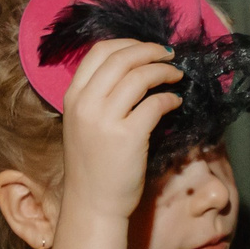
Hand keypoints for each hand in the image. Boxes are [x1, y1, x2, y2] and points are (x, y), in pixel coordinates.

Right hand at [57, 38, 182, 222]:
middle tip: (169, 55)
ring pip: (140, 76)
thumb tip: (133, 70)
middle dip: (150, 51)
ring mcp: (105, 120)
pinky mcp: (128, 136)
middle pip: (122, 58)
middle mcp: (85, 104)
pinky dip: (170, 99)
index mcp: (72, 97)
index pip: (98, 51)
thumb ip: (99, 96)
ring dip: (164, 70)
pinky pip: (155, 104)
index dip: (128, 43)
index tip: (147, 48)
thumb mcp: (84, 124)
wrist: (92, 205)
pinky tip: (175, 102)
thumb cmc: (93, 165)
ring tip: (177, 75)